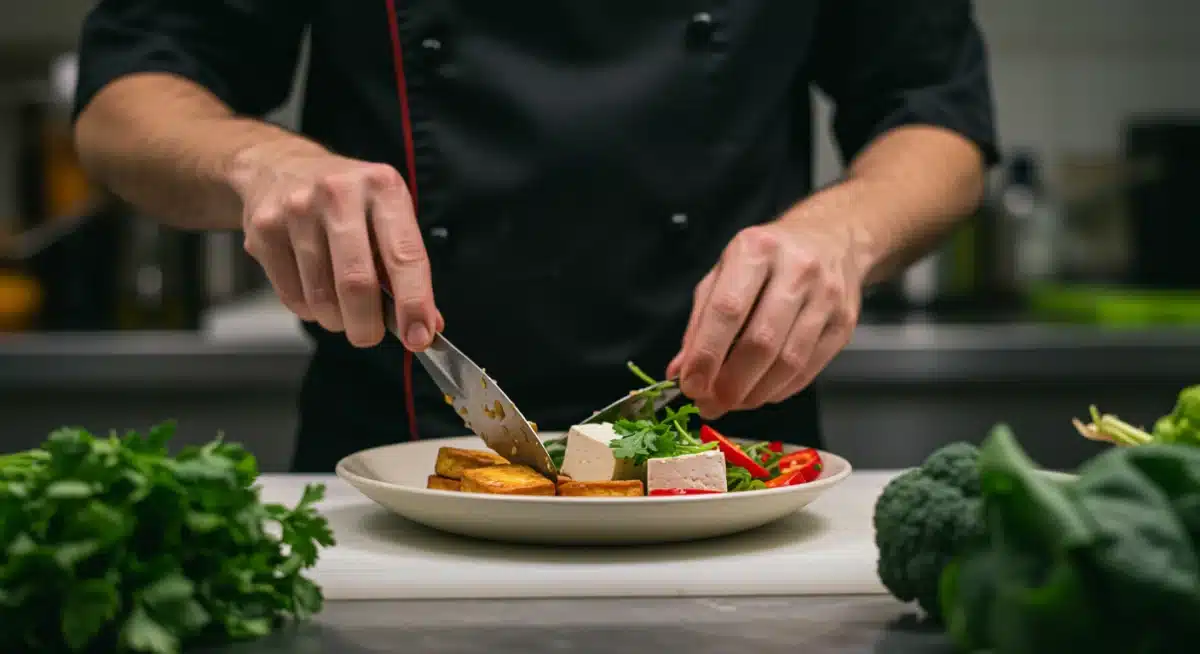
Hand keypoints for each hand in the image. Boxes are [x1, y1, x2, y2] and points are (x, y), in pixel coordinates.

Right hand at [229, 142, 441, 349]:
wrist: (278, 166)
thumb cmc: (347, 201)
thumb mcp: (387, 216)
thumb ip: (407, 269)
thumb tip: (426, 326)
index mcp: (383, 187)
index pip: (405, 256)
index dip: (414, 304)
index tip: (419, 338)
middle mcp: (339, 193)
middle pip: (356, 282)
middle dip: (367, 325)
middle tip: (369, 336)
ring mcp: (296, 209)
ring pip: (321, 296)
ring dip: (336, 320)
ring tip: (342, 311)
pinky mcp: (263, 229)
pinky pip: (292, 296)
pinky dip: (310, 311)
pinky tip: (315, 293)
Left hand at [667, 219, 863, 418]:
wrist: (832, 239)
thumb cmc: (767, 259)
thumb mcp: (724, 273)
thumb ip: (700, 321)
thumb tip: (680, 372)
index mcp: (756, 250)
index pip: (728, 310)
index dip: (707, 354)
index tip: (691, 386)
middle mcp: (796, 270)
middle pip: (761, 342)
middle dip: (731, 383)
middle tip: (710, 404)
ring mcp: (826, 297)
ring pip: (788, 362)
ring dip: (754, 393)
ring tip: (732, 402)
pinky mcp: (845, 324)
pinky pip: (808, 369)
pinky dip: (778, 390)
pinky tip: (759, 392)